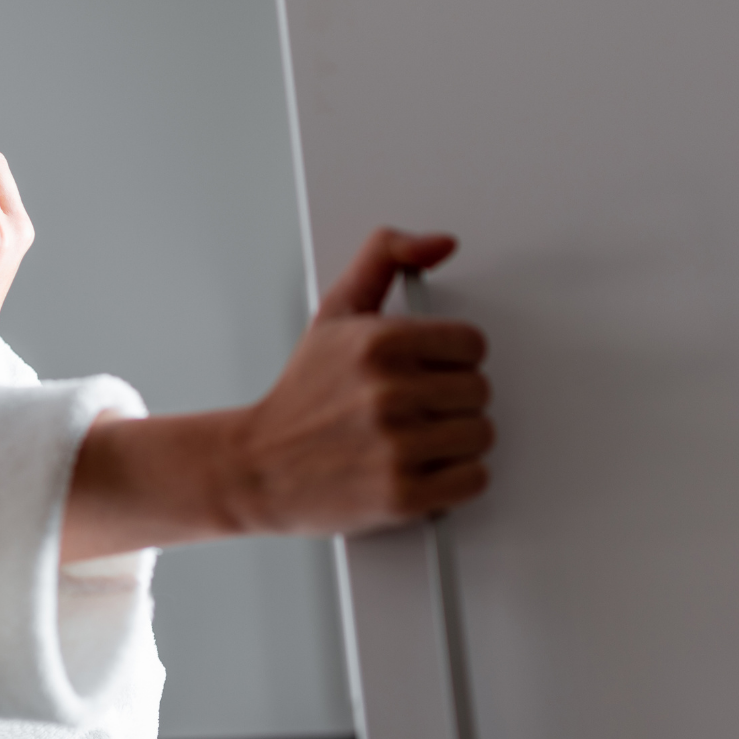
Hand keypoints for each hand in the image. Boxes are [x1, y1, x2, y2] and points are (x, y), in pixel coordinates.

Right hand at [60, 228, 492, 560]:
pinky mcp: (403, 494)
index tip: (422, 371)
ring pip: (481, 435)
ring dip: (455, 441)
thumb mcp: (334, 313)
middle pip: (479, 391)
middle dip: (449, 401)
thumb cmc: (300, 397)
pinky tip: (419, 468)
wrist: (257, 468)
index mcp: (380, 343)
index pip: (472, 345)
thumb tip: (440, 243)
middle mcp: (390, 393)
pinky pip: (473, 479)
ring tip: (412, 439)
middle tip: (411, 409)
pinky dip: (454, 480)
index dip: (448, 359)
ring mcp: (398, 446)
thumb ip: (384, 258)